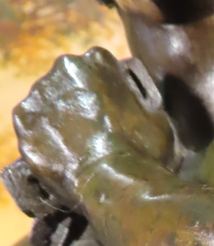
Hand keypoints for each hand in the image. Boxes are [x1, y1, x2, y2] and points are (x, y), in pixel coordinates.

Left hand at [13, 49, 175, 209]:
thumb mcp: (156, 118)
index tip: (112, 110)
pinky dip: (43, 141)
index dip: (106, 90)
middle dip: (78, 102)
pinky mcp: (24, 124)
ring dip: (59, 120)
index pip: (98, 66)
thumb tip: (136, 103)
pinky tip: (61, 158)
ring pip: (47, 104)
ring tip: (77, 149)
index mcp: (97, 60)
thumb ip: (139, 100)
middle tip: (94, 131)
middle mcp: (63, 69)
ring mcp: (39, 96)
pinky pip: (32, 129)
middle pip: (68, 82)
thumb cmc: (144, 153)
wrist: (116, 185)